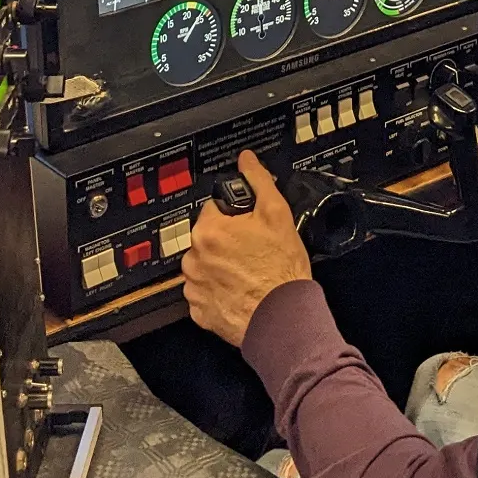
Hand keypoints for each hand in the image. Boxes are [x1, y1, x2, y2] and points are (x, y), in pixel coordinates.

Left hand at [181, 151, 311, 345]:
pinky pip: (204, 294)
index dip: (234, 217)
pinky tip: (240, 291)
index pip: (213, 210)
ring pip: (204, 266)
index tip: (248, 228)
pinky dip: (218, 292)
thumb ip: (258, 181)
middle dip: (226, 242)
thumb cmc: (281, 269)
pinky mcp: (200, 312)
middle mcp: (194, 259)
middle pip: (207, 239)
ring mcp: (195, 288)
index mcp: (208, 232)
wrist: (284, 317)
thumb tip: (247, 160)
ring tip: (248, 273)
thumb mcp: (277, 214)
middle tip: (252, 251)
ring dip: (219, 267)